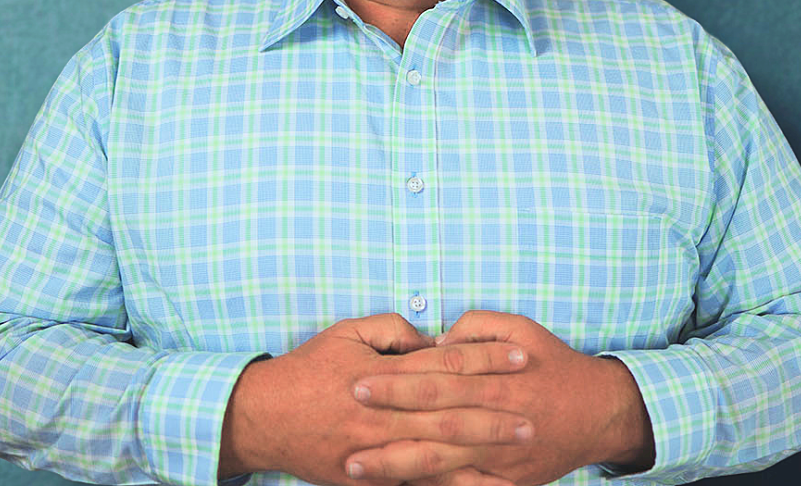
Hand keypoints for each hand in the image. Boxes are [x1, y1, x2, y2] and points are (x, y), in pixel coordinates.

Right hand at [219, 313, 531, 485]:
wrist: (265, 416)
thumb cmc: (310, 368)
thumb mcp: (347, 332)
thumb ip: (391, 331)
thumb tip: (428, 341)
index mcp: (382, 372)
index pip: (444, 364)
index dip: (485, 360)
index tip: (520, 358)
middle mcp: (383, 412)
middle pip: (450, 410)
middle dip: (495, 410)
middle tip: (535, 410)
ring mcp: (377, 449)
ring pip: (438, 451)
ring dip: (481, 449)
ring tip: (518, 447)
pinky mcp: (369, 476)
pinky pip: (415, 482)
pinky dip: (449, 485)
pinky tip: (479, 484)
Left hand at [346, 311, 654, 485]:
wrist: (599, 412)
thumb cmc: (554, 363)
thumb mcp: (522, 328)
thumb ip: (477, 327)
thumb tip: (436, 342)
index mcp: (496, 379)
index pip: (437, 379)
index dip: (398, 380)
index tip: (360, 379)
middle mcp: (496, 419)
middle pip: (433, 422)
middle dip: (387, 422)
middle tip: (346, 419)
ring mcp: (500, 458)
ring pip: (441, 464)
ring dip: (396, 465)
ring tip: (355, 465)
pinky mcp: (506, 483)